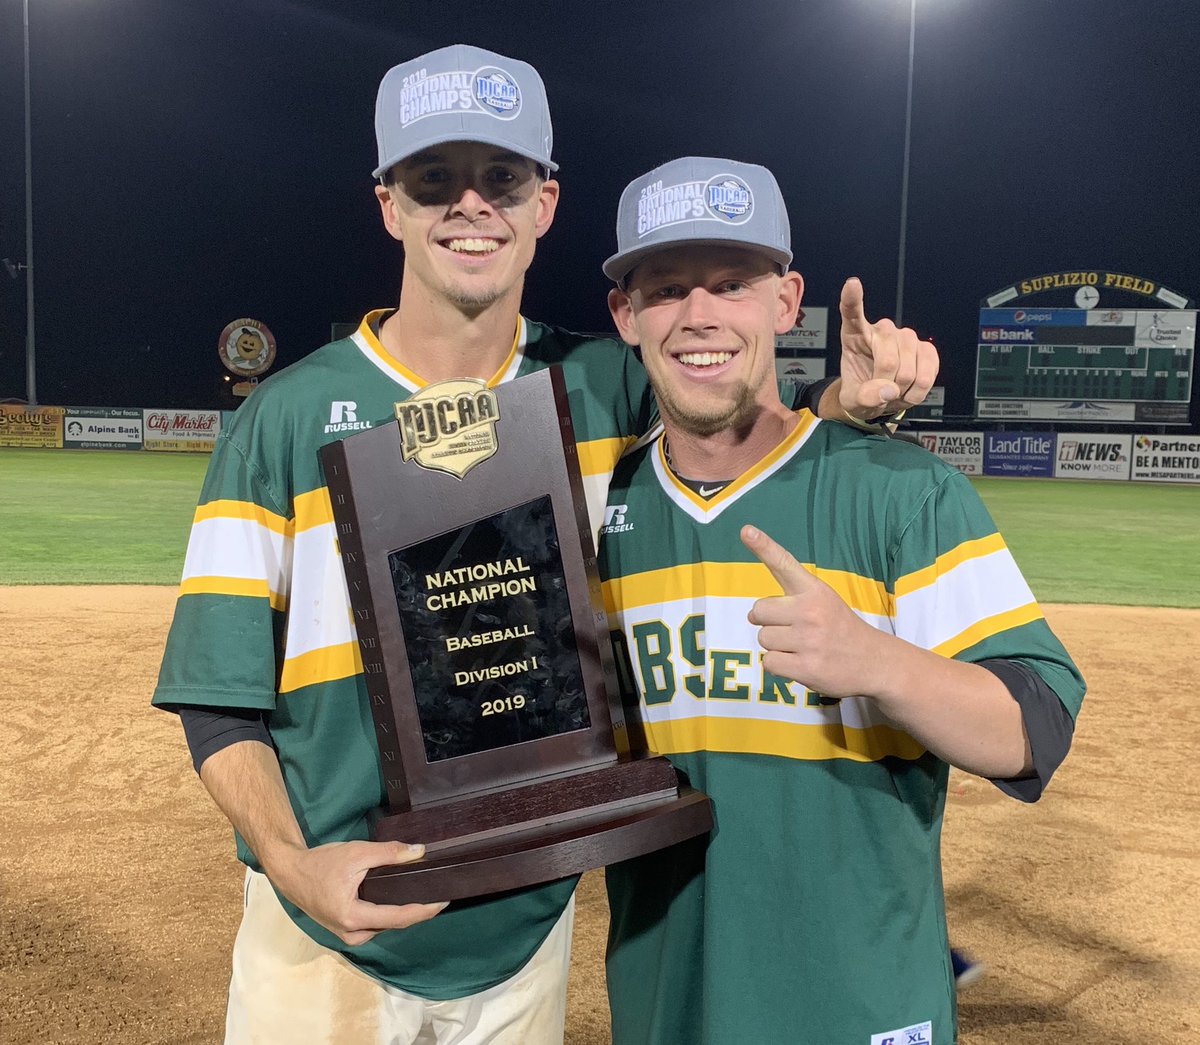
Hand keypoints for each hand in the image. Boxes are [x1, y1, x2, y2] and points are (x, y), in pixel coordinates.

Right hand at [267, 839, 447, 946]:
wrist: (290, 872)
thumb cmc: (321, 863)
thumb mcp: (356, 853)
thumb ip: (389, 853)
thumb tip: (420, 852)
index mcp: (353, 918)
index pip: (399, 918)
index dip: (425, 910)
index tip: (444, 901)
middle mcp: (352, 933)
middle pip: (394, 924)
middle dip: (418, 912)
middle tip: (440, 895)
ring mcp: (347, 934)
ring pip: (384, 925)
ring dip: (404, 913)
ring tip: (425, 896)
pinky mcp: (345, 928)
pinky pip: (374, 923)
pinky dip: (389, 912)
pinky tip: (400, 900)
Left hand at [741, 524, 887, 698]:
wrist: (875, 662)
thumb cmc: (839, 629)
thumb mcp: (824, 601)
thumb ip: (790, 600)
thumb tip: (752, 613)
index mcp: (815, 590)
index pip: (784, 564)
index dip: (763, 546)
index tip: (746, 531)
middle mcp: (811, 611)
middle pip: (758, 611)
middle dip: (768, 622)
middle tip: (794, 630)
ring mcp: (809, 640)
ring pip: (763, 639)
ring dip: (776, 646)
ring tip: (803, 648)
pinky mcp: (807, 667)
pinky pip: (769, 663)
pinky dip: (780, 667)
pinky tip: (800, 663)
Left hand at [837, 277, 938, 419]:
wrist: (882, 398)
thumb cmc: (862, 392)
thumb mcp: (852, 401)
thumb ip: (863, 397)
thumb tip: (888, 389)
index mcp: (855, 334)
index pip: (852, 312)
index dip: (853, 299)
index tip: (852, 285)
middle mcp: (882, 330)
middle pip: (888, 360)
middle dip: (885, 384)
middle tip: (880, 390)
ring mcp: (906, 337)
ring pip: (909, 370)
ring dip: (902, 390)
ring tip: (893, 389)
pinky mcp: (926, 349)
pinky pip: (927, 374)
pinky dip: (918, 391)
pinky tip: (908, 389)